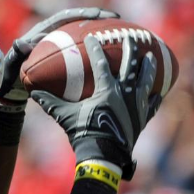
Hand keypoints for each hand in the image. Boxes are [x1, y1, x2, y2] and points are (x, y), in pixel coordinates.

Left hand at [0, 7, 119, 104]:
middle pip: (81, 25)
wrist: (11, 87)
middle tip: (118, 22)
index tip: (99, 14)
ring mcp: (62, 50)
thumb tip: (21, 43)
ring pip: (85, 40)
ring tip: (121, 39)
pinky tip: (111, 66)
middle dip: (100, 21)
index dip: (83, 13)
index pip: (66, 17)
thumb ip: (15, 53)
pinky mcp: (66, 62)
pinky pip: (83, 58)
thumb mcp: (11, 64)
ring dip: (102, 38)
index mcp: (44, 31)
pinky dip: (95, 60)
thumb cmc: (9, 74)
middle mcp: (55, 37)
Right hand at [32, 35, 161, 179]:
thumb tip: (34, 91)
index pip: (101, 63)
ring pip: (145, 80)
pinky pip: (151, 104)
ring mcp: (136, 105)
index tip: (94, 37)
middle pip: (130, 65)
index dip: (96, 49)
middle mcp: (124, 93)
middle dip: (130, 49)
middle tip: (131, 37)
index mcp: (106, 90)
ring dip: (148, 67)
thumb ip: (50, 102)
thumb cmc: (83, 133)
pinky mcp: (142, 118)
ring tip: (151, 56)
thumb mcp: (64, 116)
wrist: (103, 156)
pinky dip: (154, 96)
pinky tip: (159, 91)